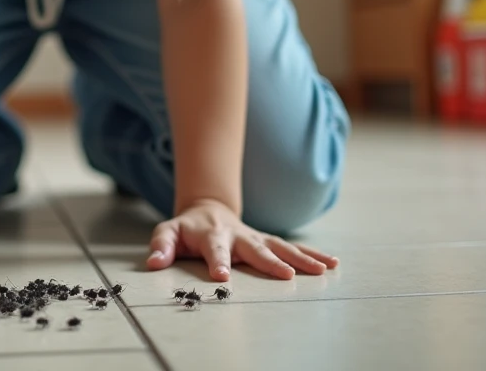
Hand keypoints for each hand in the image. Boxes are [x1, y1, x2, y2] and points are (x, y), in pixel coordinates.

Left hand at [146, 198, 337, 281]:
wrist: (207, 209)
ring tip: (324, 269)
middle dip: (270, 262)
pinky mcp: (269, 240)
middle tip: (286, 276)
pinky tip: (332, 263)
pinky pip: (292, 247)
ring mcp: (256, 237)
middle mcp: (238, 235)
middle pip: (255, 249)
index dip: (218, 262)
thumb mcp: (167, 232)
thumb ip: (161, 246)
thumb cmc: (186, 228)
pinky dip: (312, 254)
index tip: (222, 276)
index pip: (214, 249)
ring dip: (302, 258)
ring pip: (281, 246)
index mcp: (211, 235)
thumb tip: (153, 262)